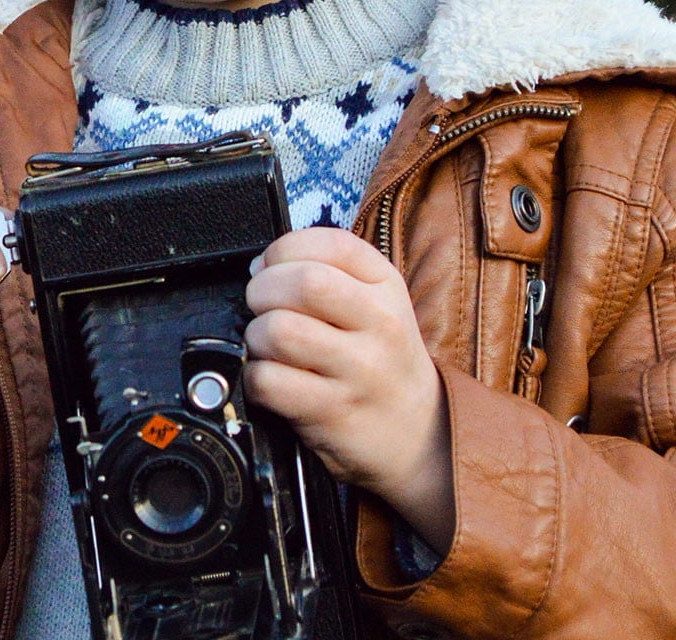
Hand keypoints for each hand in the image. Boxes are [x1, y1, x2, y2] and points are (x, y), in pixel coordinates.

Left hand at [244, 227, 454, 554]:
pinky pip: (270, 381)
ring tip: (266, 345)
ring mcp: (359, 370)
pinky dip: (255, 377)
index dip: (285, 249)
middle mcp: (379, 323)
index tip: (272, 267)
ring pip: (281, 330)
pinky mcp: (333, 411)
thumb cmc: (381, 357)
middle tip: (261, 305)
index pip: (330, 243)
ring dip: (256, 335)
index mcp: (386, 284)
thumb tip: (261, 266)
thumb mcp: (376, 301)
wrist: (419, 433)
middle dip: (263, 289)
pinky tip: (269, 378)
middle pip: (304, 283)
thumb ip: (328, 271)